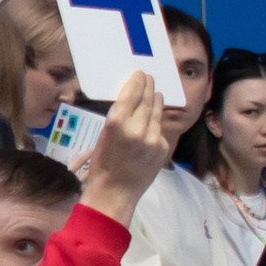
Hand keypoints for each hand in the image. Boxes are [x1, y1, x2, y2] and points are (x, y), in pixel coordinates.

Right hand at [79, 72, 169, 226]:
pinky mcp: (162, 147)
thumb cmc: (103, 164)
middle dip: (148, 87)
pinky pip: (159, 130)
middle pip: (146, 100)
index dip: (137, 82)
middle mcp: (137, 127)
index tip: (140, 74)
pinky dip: (156, 122)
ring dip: (156, 101)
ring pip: (156, 113)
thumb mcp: (104, 135)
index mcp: (117, 122)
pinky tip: (155, 117)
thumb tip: (131, 102)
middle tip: (149, 77)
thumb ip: (119, 118)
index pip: (131, 94)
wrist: (116, 192)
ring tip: (156, 92)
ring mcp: (152, 138)